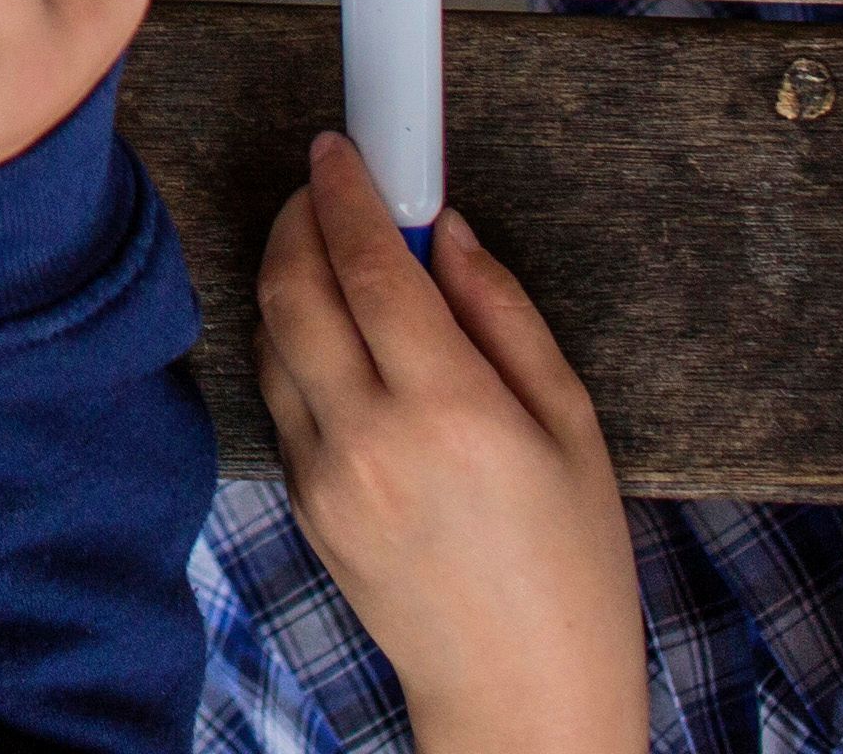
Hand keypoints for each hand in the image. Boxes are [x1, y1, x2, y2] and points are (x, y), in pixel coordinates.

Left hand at [256, 135, 644, 753]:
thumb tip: (447, 234)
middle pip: (292, 286)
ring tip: (334, 252)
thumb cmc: (570, 565)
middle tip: (329, 186)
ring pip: (270, 336)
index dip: (346, 189)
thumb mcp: (572, 426)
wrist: (519, 694)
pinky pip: (278, 395)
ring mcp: (322, 475)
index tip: (343, 148)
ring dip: (288, 275)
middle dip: (300, 216)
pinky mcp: (300, 504)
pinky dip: (293, 343)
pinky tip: (336, 335)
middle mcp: (368, 437)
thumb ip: (504, 315)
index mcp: (448, 410)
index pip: (365, 263)